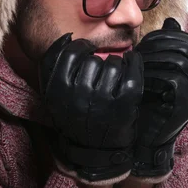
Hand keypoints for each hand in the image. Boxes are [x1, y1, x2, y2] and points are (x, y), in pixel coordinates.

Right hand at [39, 33, 143, 184]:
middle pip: (92, 58)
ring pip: (113, 63)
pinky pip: (133, 71)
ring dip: (116, 64)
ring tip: (115, 74)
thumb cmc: (74, 116)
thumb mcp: (53, 94)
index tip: (87, 50)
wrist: (94, 150)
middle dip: (98, 60)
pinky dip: (134, 63)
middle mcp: (80, 94)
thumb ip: (52, 64)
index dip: (81, 47)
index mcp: (59, 89)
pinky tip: (132, 64)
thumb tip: (67, 36)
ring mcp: (103, 99)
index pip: (71, 52)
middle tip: (101, 70)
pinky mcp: (125, 103)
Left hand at [132, 17, 187, 180]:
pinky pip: (174, 80)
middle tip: (137, 53)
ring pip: (179, 61)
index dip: (163, 37)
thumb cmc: (144, 106)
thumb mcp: (151, 72)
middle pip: (185, 47)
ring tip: (136, 65)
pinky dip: (154, 76)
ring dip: (153, 59)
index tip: (141, 44)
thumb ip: (161, 50)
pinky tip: (139, 80)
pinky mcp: (186, 106)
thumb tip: (171, 21)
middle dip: (157, 45)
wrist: (142, 142)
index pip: (186, 41)